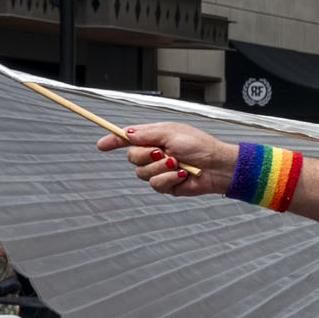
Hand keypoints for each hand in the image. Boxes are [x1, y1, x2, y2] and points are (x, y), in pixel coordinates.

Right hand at [97, 121, 229, 195]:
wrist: (217, 166)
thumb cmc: (199, 146)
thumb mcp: (171, 132)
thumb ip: (147, 133)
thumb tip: (127, 133)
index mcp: (155, 138)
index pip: (128, 139)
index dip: (114, 140)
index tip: (101, 145)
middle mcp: (155, 154)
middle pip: (132, 157)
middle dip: (146, 155)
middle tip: (163, 152)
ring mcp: (159, 170)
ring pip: (142, 173)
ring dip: (161, 168)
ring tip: (178, 163)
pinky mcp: (166, 185)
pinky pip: (156, 184)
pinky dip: (169, 178)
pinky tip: (182, 175)